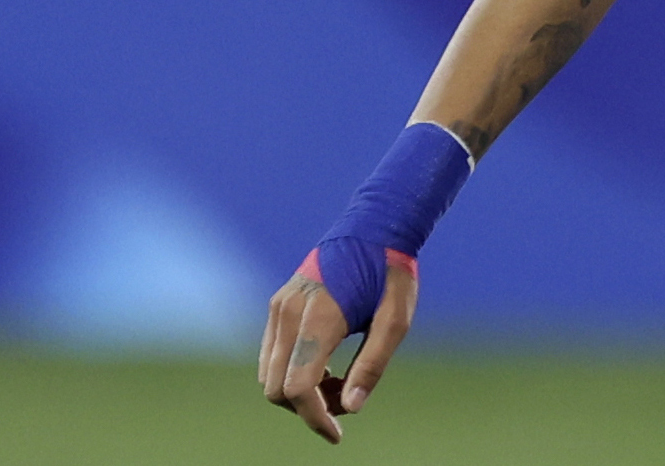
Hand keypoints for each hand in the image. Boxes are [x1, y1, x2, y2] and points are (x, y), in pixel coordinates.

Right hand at [258, 256, 417, 441]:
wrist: (373, 229)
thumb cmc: (390, 275)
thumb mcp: (396, 320)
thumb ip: (373, 365)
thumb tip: (351, 408)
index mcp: (320, 316)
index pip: (298, 386)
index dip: (314, 418)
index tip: (337, 435)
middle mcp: (289, 312)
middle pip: (276, 387)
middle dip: (307, 407)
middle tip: (345, 397)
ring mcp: (278, 307)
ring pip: (269, 374)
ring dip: (297, 390)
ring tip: (339, 378)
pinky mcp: (277, 305)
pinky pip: (272, 355)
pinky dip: (290, 371)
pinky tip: (324, 363)